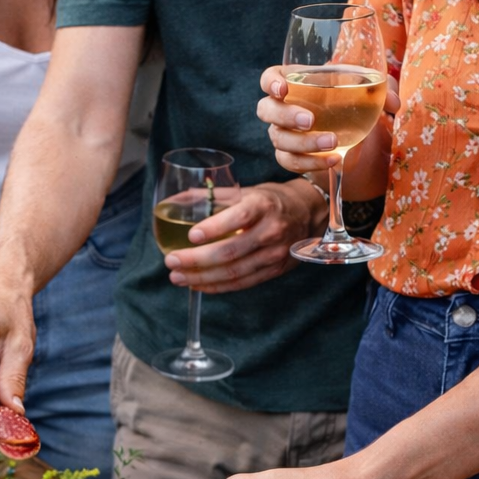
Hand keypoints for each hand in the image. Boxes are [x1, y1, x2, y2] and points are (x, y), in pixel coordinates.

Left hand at [164, 181, 325, 293]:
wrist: (308, 214)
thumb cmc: (271, 201)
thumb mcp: (246, 191)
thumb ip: (212, 197)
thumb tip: (176, 200)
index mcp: (263, 206)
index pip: (239, 218)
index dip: (214, 228)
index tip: (191, 235)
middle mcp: (271, 231)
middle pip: (231, 251)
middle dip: (197, 259)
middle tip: (171, 260)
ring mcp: (274, 254)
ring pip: (234, 272)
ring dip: (201, 277)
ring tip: (176, 276)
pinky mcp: (273, 270)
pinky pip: (241, 283)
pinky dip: (216, 286)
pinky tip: (196, 284)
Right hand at [255, 65, 397, 196]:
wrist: (351, 136)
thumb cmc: (351, 103)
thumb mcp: (367, 91)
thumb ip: (380, 90)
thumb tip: (391, 102)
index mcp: (294, 83)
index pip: (269, 78)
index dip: (270, 82)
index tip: (283, 88)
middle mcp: (281, 108)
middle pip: (266, 110)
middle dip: (285, 115)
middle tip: (310, 120)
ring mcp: (282, 134)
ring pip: (278, 139)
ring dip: (304, 143)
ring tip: (332, 142)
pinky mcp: (289, 157)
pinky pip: (290, 162)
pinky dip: (311, 163)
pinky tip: (334, 159)